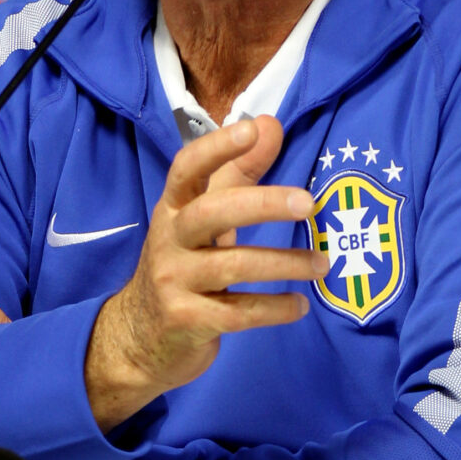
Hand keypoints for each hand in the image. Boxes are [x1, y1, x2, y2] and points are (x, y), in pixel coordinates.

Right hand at [84, 115, 326, 430]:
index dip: (216, 146)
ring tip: (322, 264)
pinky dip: (274, 308)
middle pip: (212, 212)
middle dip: (263, 204)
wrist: (138, 336)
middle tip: (309, 203)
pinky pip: (238, 313)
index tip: (251, 130)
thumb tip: (269, 123)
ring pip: (232, 265)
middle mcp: (169, 239)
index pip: (187, 167)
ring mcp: (173, 281)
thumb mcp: (205, 217)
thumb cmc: (183, 262)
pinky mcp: (186, 320)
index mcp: (172, 207)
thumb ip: (239, 171)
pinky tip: (300, 304)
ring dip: (284, 263)